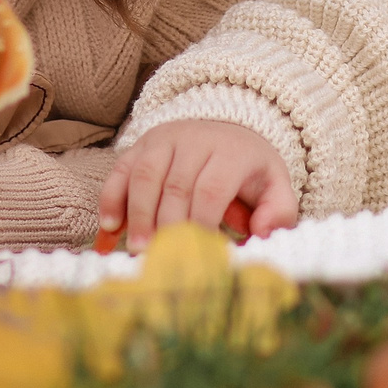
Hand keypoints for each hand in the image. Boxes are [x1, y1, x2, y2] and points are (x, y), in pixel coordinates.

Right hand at [99, 119, 296, 253]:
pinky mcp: (142, 144)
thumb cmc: (250, 171)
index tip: (195, 254)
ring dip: (137, 215)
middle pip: (175, 186)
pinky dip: (111, 198)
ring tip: (136, 249)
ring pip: (145, 175)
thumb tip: (261, 234)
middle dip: (165, 225)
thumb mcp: (275, 186)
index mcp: (231, 152)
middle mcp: (195, 140)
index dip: (200, 222)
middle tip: (159, 259)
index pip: (211, 189)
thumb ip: (278, 212)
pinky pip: (121, 169)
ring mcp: (165, 139)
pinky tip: (109, 227)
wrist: (229, 128)